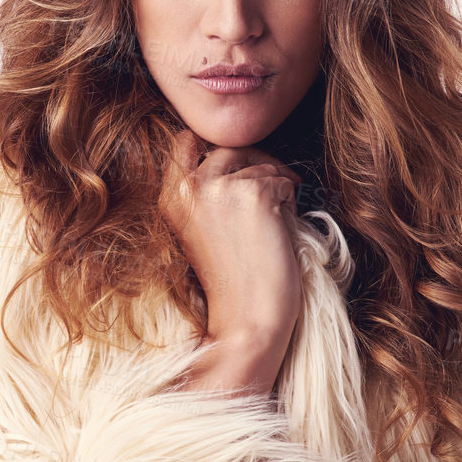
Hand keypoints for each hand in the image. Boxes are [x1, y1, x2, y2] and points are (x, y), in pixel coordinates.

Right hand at [157, 126, 303, 355]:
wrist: (246, 319)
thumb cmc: (231, 283)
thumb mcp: (200, 231)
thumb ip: (206, 194)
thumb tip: (239, 158)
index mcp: (171, 198)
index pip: (186, 142)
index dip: (216, 148)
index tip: (238, 165)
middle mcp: (189, 188)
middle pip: (228, 149)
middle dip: (256, 164)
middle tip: (275, 189)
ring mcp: (220, 188)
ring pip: (259, 165)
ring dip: (275, 186)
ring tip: (274, 222)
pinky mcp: (254, 194)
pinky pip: (283, 180)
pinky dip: (290, 199)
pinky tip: (282, 228)